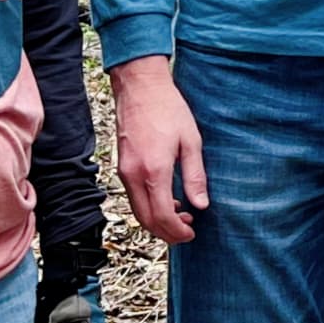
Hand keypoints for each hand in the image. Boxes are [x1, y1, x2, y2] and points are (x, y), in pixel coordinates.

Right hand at [111, 57, 206, 243]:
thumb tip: (201, 204)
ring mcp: (124, 172)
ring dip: (157, 221)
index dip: (177, 231)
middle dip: (166, 232)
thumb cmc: (168, 110)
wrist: (141, 88)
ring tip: (181, 216)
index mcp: (153, 171)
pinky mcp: (121, 167)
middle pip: (146, 220)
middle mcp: (134, 176)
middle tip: (187, 231)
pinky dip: (148, 207)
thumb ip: (195, 176)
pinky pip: (133, 197)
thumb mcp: (191, 141)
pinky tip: (166, 200)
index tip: (191, 234)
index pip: (162, 216)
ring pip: (137, 211)